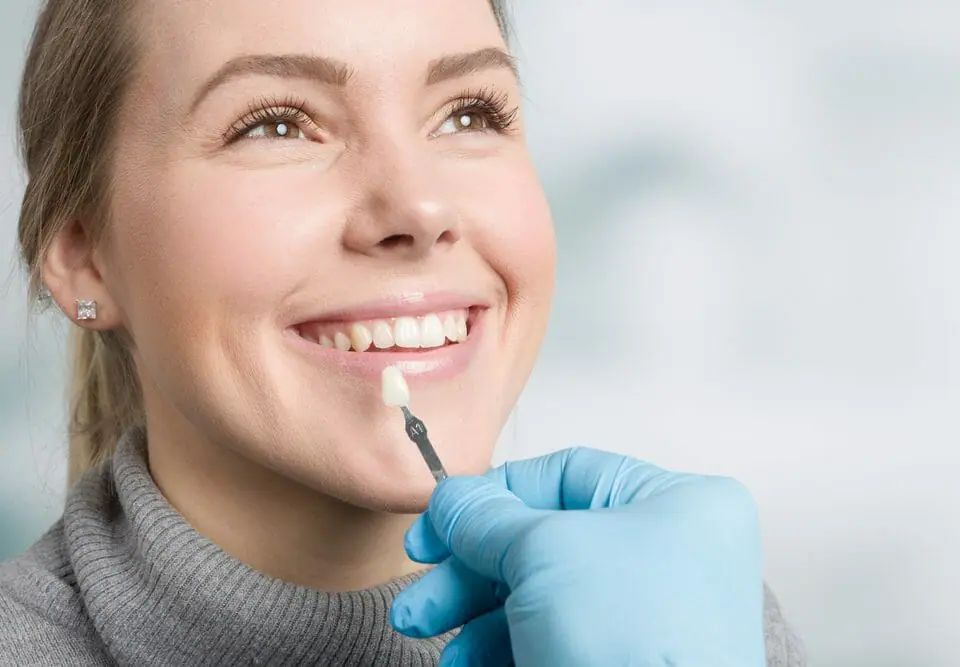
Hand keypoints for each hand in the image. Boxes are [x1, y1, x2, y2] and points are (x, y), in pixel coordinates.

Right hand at [391, 447, 765, 666]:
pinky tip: (462, 662)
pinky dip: (500, 645)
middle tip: (416, 589)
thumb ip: (486, 517)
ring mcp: (648, 613)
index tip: (435, 523)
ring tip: (419, 631)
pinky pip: (553, 636)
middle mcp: (669, 553)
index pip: (565, 474)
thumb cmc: (625, 631)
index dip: (492, 494)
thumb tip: (450, 497)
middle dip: (466, 566)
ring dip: (470, 611)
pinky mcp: (624, 659)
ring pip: (539, 592)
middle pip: (542, 537)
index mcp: (677, 504)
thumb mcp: (543, 551)